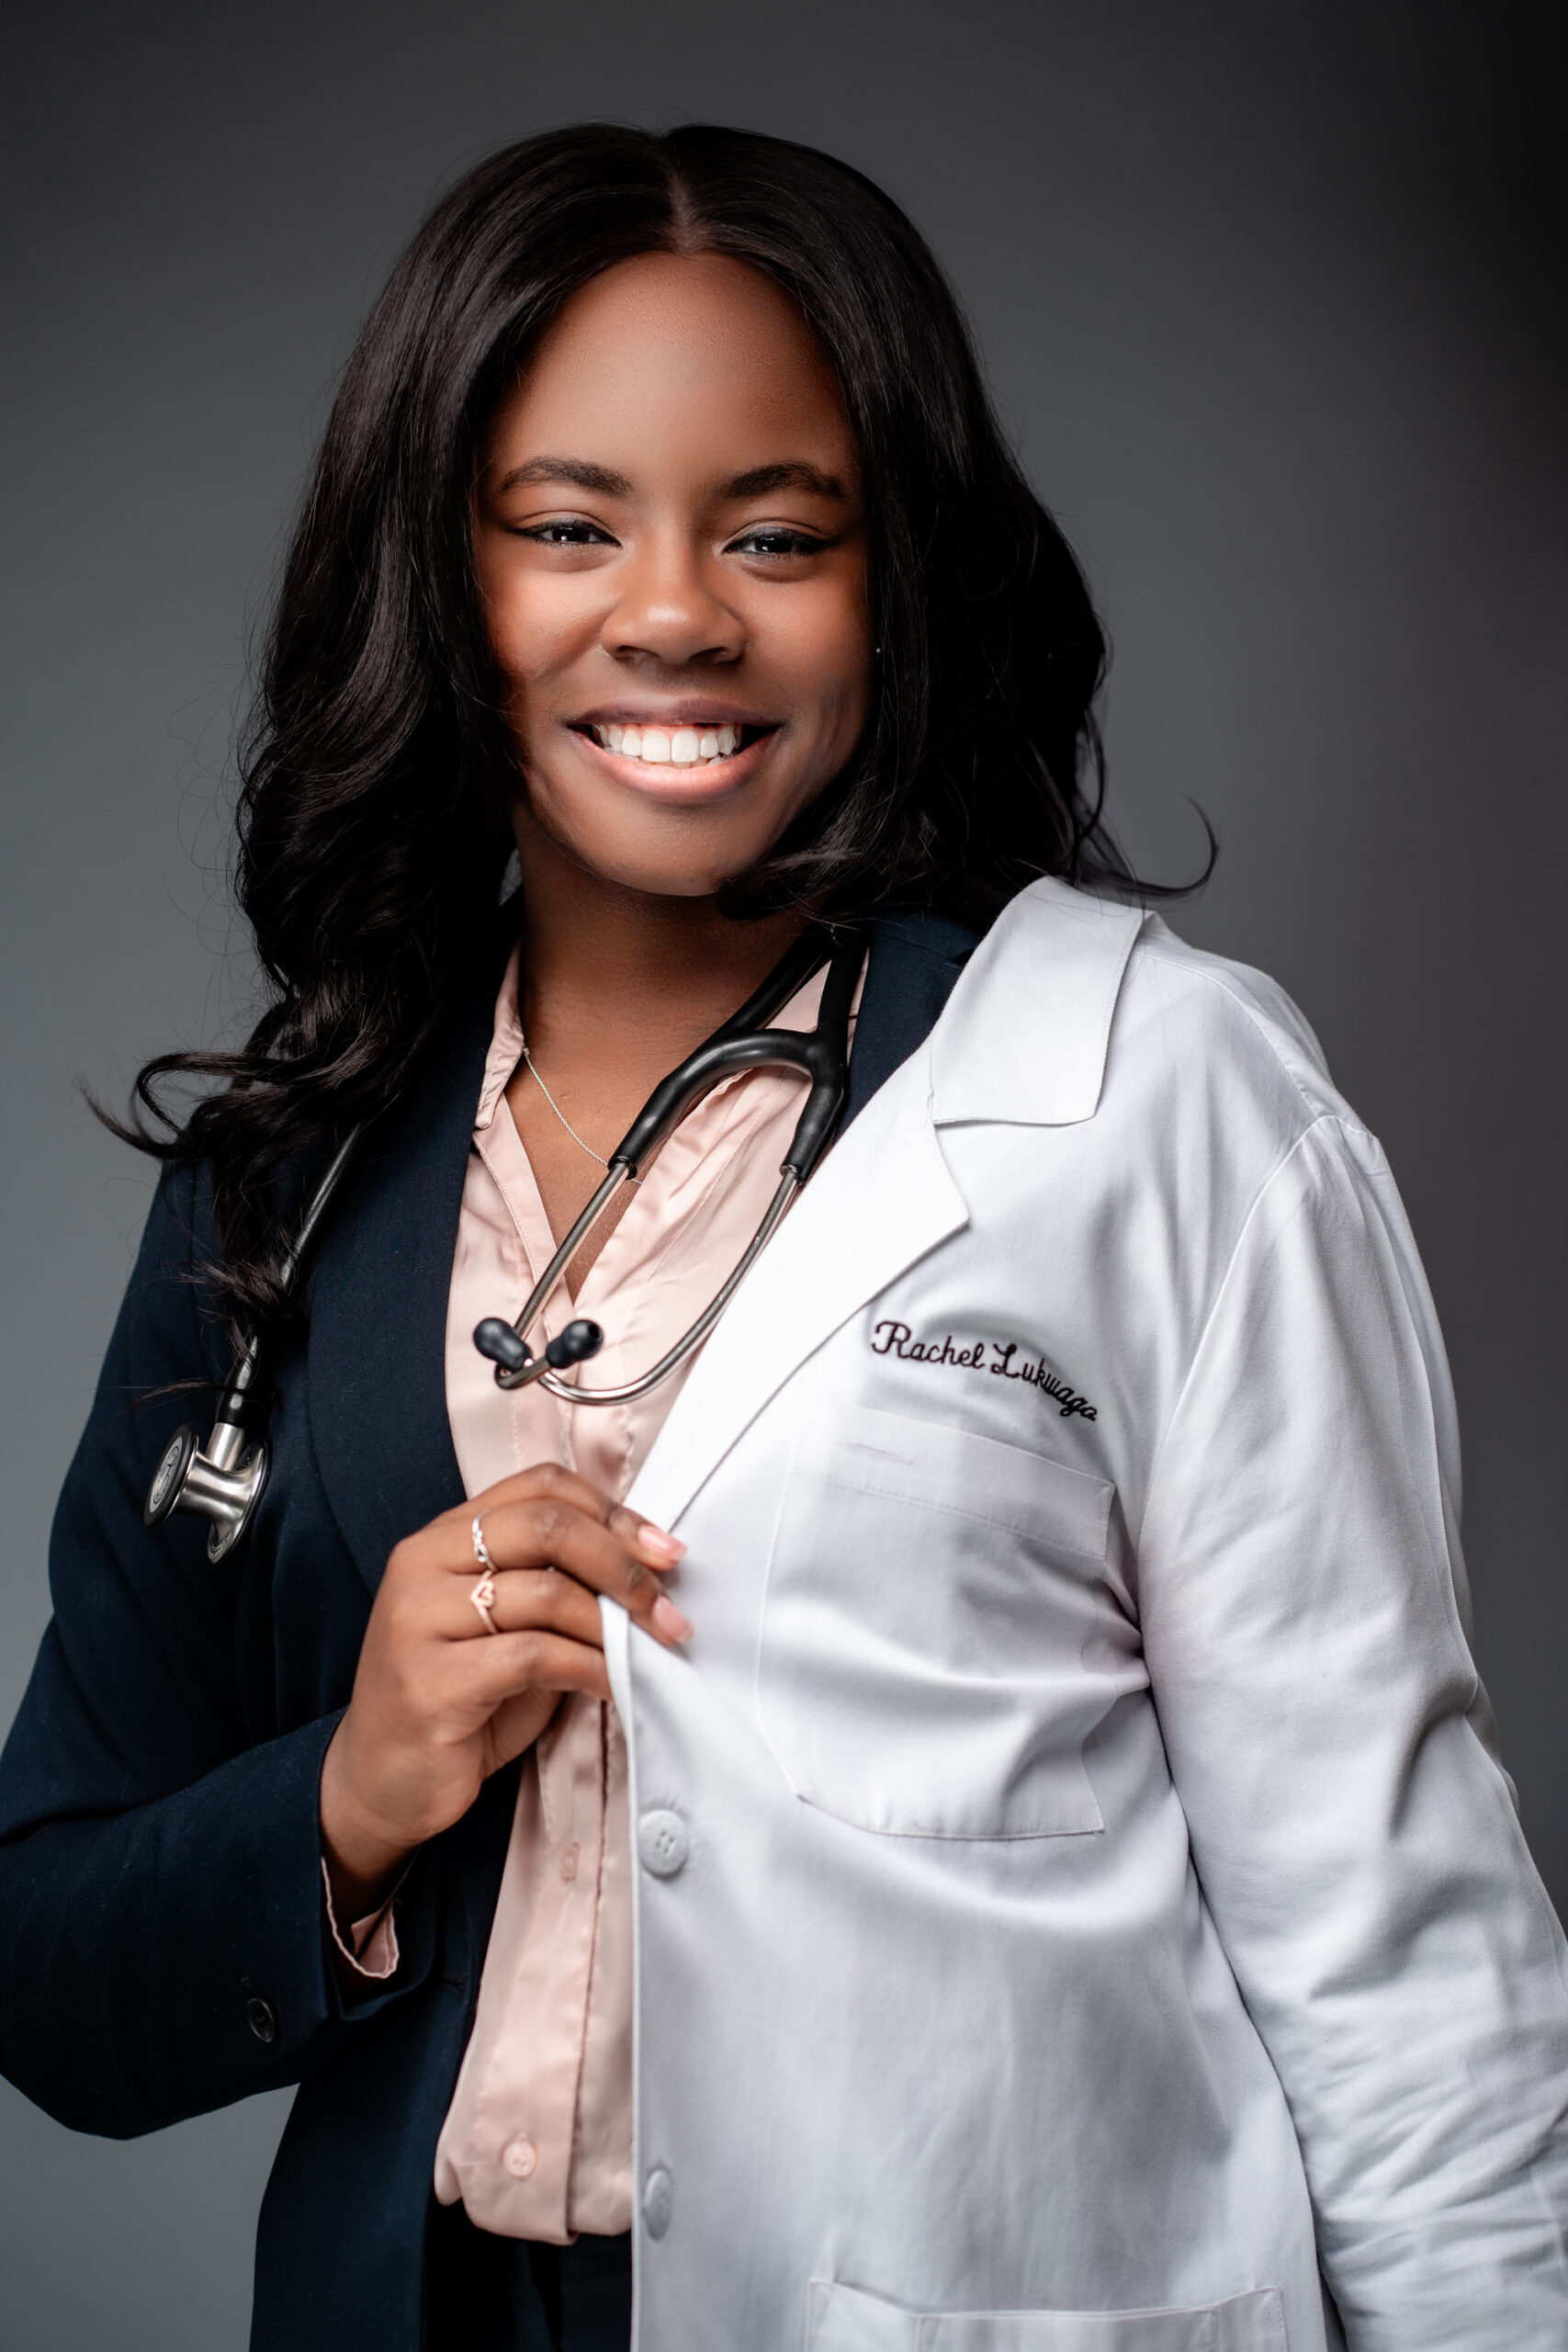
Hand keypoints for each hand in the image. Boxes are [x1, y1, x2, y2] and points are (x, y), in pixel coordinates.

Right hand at [319, 1463, 688, 1920]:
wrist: (380, 1785)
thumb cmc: (459, 1705)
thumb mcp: (508, 1630)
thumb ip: (556, 1587)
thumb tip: (650, 1569)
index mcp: (441, 1537)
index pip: (540, 1486)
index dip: (613, 1512)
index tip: (664, 1552)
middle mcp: (421, 1563)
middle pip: (547, 1526)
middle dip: (624, 1564)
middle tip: (669, 1607)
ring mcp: (416, 1620)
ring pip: (547, 1591)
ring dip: (616, 1624)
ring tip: (650, 1651)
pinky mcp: (429, 1681)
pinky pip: (534, 1657)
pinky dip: (591, 1668)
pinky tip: (613, 1686)